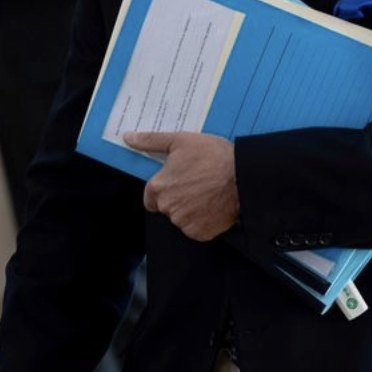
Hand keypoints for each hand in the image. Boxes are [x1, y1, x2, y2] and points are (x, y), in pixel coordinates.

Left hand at [124, 130, 238, 240]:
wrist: (243, 176)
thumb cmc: (213, 156)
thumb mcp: (180, 140)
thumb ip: (151, 141)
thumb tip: (128, 138)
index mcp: (158, 187)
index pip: (150, 197)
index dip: (163, 189)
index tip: (178, 182)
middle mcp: (167, 207)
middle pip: (166, 207)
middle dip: (177, 198)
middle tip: (196, 184)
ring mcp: (184, 222)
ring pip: (181, 219)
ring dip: (190, 210)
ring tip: (207, 193)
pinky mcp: (200, 233)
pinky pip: (196, 229)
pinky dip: (203, 221)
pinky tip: (213, 206)